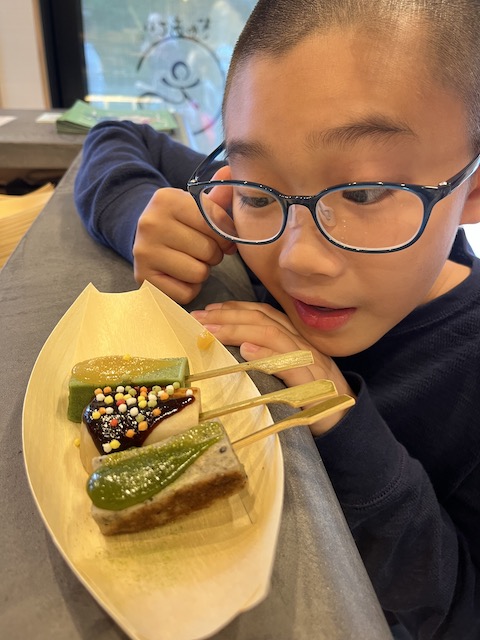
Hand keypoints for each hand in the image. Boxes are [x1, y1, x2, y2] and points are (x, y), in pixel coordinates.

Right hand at [133, 169, 235, 304]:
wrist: (144, 238)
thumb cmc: (181, 222)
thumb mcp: (196, 204)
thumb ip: (219, 194)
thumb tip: (231, 171)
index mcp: (166, 199)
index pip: (215, 222)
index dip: (227, 234)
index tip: (224, 237)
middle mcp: (149, 223)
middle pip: (209, 250)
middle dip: (214, 254)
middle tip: (203, 250)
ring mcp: (143, 253)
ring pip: (199, 273)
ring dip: (202, 271)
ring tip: (191, 261)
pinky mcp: (143, 280)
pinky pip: (186, 293)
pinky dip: (190, 288)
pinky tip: (180, 276)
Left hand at [191, 301, 354, 434]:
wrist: (348, 421)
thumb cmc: (313, 398)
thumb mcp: (289, 373)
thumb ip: (269, 358)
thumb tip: (237, 348)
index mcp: (295, 340)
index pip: (264, 314)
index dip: (235, 308)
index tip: (208, 310)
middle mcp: (302, 345)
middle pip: (263, 320)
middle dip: (228, 316)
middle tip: (198, 318)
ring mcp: (309, 363)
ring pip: (273, 336)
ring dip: (239, 329)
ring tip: (212, 330)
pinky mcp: (314, 385)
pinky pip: (290, 365)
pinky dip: (268, 355)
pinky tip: (247, 350)